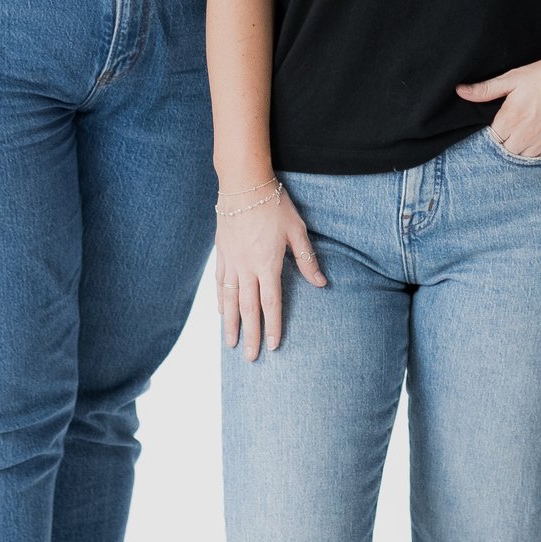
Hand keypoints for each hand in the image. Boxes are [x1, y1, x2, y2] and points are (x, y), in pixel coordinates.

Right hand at [217, 183, 325, 361]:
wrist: (243, 183)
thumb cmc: (273, 204)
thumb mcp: (297, 230)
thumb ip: (307, 259)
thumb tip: (321, 283)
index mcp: (268, 263)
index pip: (271, 302)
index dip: (273, 326)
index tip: (273, 346)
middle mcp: (247, 267)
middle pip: (248, 308)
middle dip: (250, 334)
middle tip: (250, 358)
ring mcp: (231, 260)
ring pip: (229, 299)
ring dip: (230, 323)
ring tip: (230, 343)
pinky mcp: (221, 252)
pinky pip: (219, 282)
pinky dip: (220, 299)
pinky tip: (221, 312)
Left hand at [457, 47, 540, 158]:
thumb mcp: (514, 77)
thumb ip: (486, 89)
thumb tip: (460, 92)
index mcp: (510, 119)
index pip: (492, 137)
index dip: (494, 129)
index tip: (500, 119)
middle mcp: (525, 135)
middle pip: (505, 149)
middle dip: (505, 139)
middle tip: (512, 123)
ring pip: (523, 155)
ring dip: (520, 146)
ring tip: (525, 129)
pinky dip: (536, 149)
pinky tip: (539, 135)